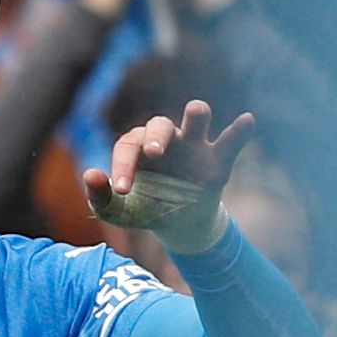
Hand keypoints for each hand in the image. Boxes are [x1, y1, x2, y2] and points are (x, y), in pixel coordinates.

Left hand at [86, 96, 252, 248]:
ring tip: (197, 112)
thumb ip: (101, 198)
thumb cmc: (147, 209)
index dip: (122, 166)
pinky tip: (246, 120)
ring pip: (196, 118)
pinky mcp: (218, 159)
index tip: (122, 190)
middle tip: (154, 153)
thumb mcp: (121, 212)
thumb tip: (89, 174)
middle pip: (160, 123)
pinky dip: (239, 131)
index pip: (128, 147)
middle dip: (157, 135)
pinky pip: (230, 141)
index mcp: (138, 148)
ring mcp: (194, 146)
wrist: (179, 225)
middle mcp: (166, 139)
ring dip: (197, 114)